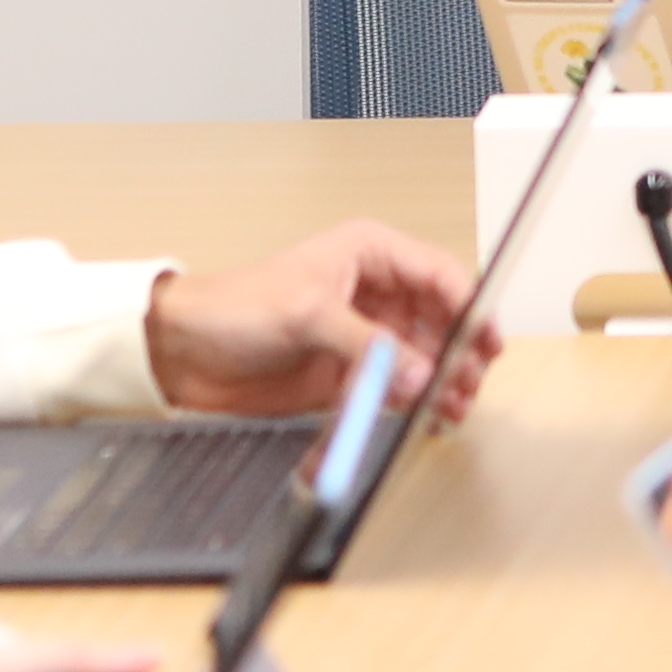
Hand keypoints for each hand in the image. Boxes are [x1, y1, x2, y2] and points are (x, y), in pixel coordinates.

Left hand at [144, 221, 483, 417]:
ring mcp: (365, 333)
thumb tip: (419, 372)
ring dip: (441, 382)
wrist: (185, 351)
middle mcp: (376, 291)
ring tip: (451, 408)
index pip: (440, 274)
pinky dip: (412, 403)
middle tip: (466, 385)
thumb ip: (367, 345)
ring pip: (425, 357)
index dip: (471, 306)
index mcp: (370, 253)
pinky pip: (396, 388)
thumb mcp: (307, 313)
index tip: (487, 341)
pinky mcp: (351, 373)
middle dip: (459, 352)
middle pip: (442, 319)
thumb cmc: (236, 306)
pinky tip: (424, 418)